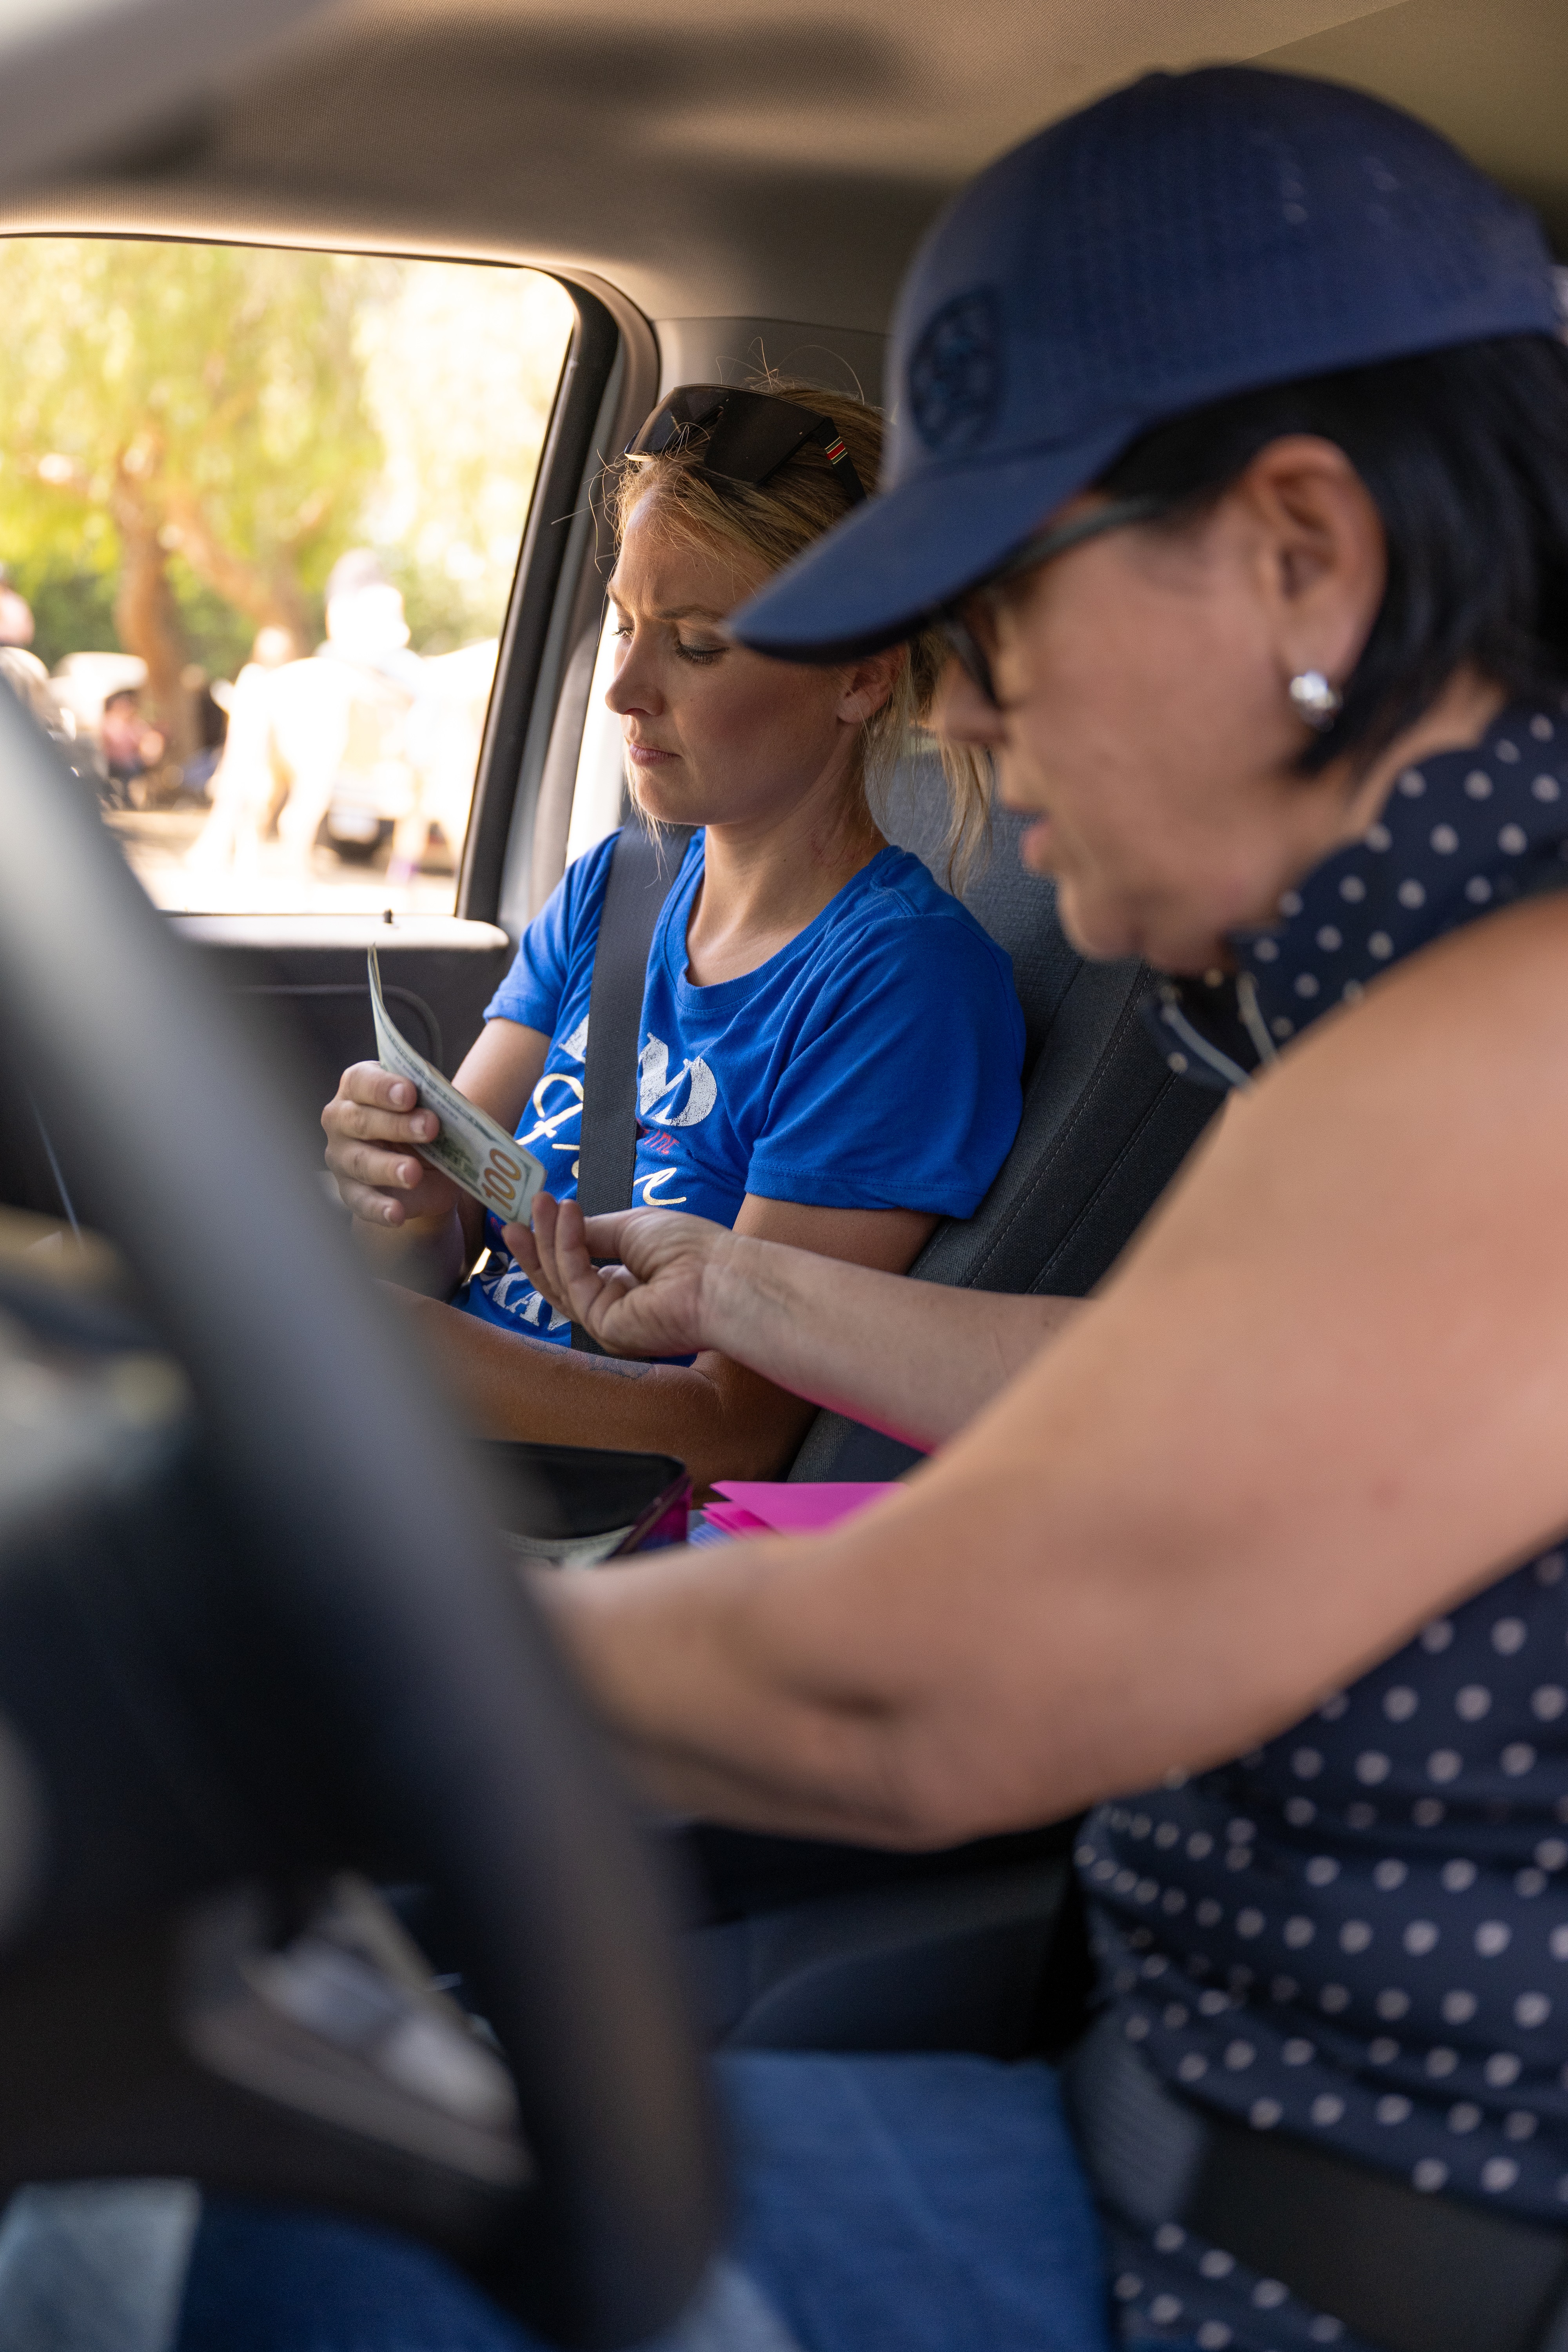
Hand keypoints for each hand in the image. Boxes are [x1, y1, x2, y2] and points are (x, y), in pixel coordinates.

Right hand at [322, 1061, 461, 1229]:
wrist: (422, 1166)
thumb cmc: (420, 1124)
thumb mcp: (430, 1109)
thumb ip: (433, 1105)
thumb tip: (450, 1109)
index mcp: (358, 1088)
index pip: (362, 1082)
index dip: (383, 1087)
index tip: (410, 1093)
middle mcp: (342, 1119)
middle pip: (361, 1121)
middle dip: (396, 1124)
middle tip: (431, 1127)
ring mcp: (342, 1157)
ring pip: (360, 1162)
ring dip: (388, 1167)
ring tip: (413, 1173)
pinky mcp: (350, 1191)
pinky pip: (361, 1201)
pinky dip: (379, 1209)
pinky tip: (397, 1214)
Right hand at [503, 1197, 736, 1357]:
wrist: (720, 1274)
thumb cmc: (691, 1248)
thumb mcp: (632, 1228)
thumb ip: (592, 1233)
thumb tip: (563, 1225)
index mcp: (627, 1285)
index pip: (578, 1269)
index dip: (553, 1243)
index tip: (535, 1215)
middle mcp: (616, 1307)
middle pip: (561, 1281)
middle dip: (537, 1247)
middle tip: (514, 1217)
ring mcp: (609, 1321)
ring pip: (562, 1283)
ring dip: (546, 1240)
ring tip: (539, 1204)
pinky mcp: (605, 1328)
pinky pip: (574, 1282)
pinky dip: (566, 1246)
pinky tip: (566, 1216)